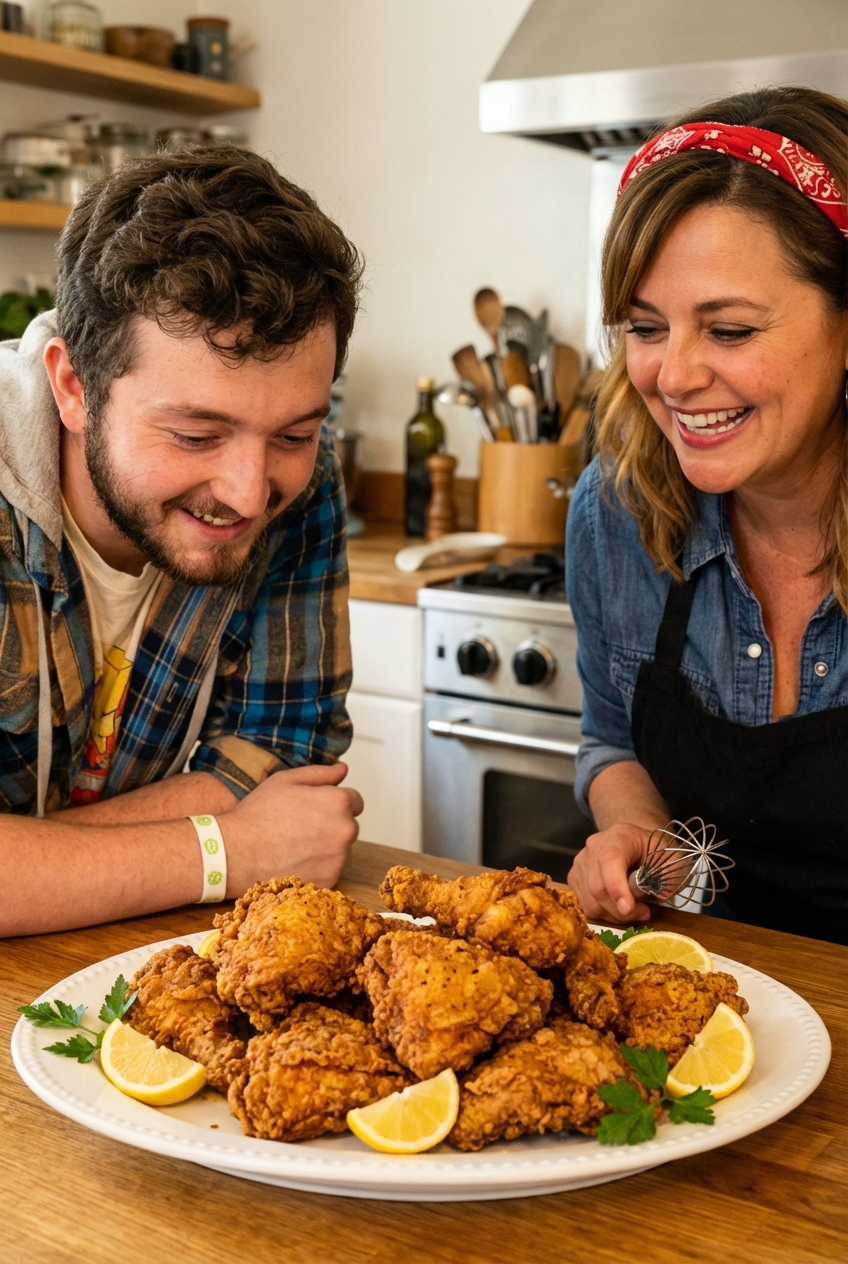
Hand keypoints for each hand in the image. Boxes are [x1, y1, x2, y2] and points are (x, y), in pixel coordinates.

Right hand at [221, 762, 363, 893]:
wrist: (236, 852)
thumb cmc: (258, 813)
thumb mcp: (286, 780)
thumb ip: (321, 773)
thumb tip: (343, 769)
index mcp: (339, 802)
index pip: (355, 801)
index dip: (334, 802)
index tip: (315, 809)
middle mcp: (346, 830)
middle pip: (349, 826)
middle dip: (332, 824)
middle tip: (300, 827)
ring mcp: (339, 858)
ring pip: (340, 850)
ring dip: (326, 847)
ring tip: (294, 845)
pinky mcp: (329, 880)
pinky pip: (329, 870)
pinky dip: (317, 867)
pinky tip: (294, 861)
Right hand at [567, 822, 654, 923]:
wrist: (637, 844)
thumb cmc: (656, 853)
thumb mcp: (671, 860)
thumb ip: (663, 877)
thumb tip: (644, 895)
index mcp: (620, 835)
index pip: (610, 860)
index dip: (616, 887)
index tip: (628, 909)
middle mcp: (594, 845)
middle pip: (597, 887)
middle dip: (621, 910)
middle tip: (644, 913)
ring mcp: (581, 861)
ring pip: (590, 901)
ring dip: (614, 915)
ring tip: (633, 909)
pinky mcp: (574, 877)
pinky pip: (584, 905)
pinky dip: (603, 914)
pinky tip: (618, 906)